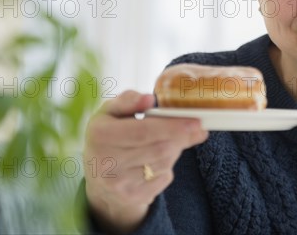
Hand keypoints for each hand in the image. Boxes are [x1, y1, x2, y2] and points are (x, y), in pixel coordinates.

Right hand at [83, 91, 208, 233]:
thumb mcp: (111, 112)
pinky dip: (168, 167)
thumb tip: (150, 99)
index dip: (173, 127)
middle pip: (160, 148)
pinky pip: (164, 178)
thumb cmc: (109, 136)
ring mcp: (120, 184)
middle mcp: (107, 163)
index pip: (144, 131)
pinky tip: (158, 160)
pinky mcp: (132, 197)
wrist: (99, 178)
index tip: (196, 122)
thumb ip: (129, 100)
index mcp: (101, 135)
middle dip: (182, 137)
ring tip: (168, 141)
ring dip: (175, 149)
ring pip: (165, 162)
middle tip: (196, 128)